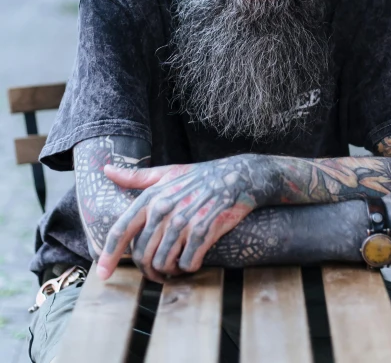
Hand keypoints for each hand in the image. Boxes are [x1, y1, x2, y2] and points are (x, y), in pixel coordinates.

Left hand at [97, 155, 262, 281]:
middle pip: (142, 254)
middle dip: (146, 268)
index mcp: (151, 197)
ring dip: (168, 271)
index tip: (102, 274)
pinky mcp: (203, 231)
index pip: (122, 230)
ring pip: (163, 262)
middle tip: (156, 272)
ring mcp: (184, 221)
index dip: (108, 255)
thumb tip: (106, 169)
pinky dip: (188, 267)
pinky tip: (192, 260)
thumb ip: (135, 176)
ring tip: (175, 266)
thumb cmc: (199, 176)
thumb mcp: (167, 172)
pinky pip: (187, 263)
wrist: (236, 176)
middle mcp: (164, 209)